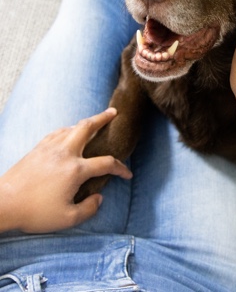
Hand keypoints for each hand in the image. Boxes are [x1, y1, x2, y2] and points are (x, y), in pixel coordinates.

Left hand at [0, 108, 131, 233]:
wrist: (3, 204)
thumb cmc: (34, 212)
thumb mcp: (67, 219)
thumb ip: (88, 209)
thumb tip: (99, 197)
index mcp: (76, 170)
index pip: (106, 163)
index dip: (121, 168)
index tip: (127, 174)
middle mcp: (65, 153)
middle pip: (88, 127)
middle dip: (103, 118)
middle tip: (113, 112)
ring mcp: (50, 148)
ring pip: (72, 127)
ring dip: (86, 122)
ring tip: (94, 122)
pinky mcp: (38, 148)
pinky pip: (57, 132)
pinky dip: (68, 129)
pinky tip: (69, 132)